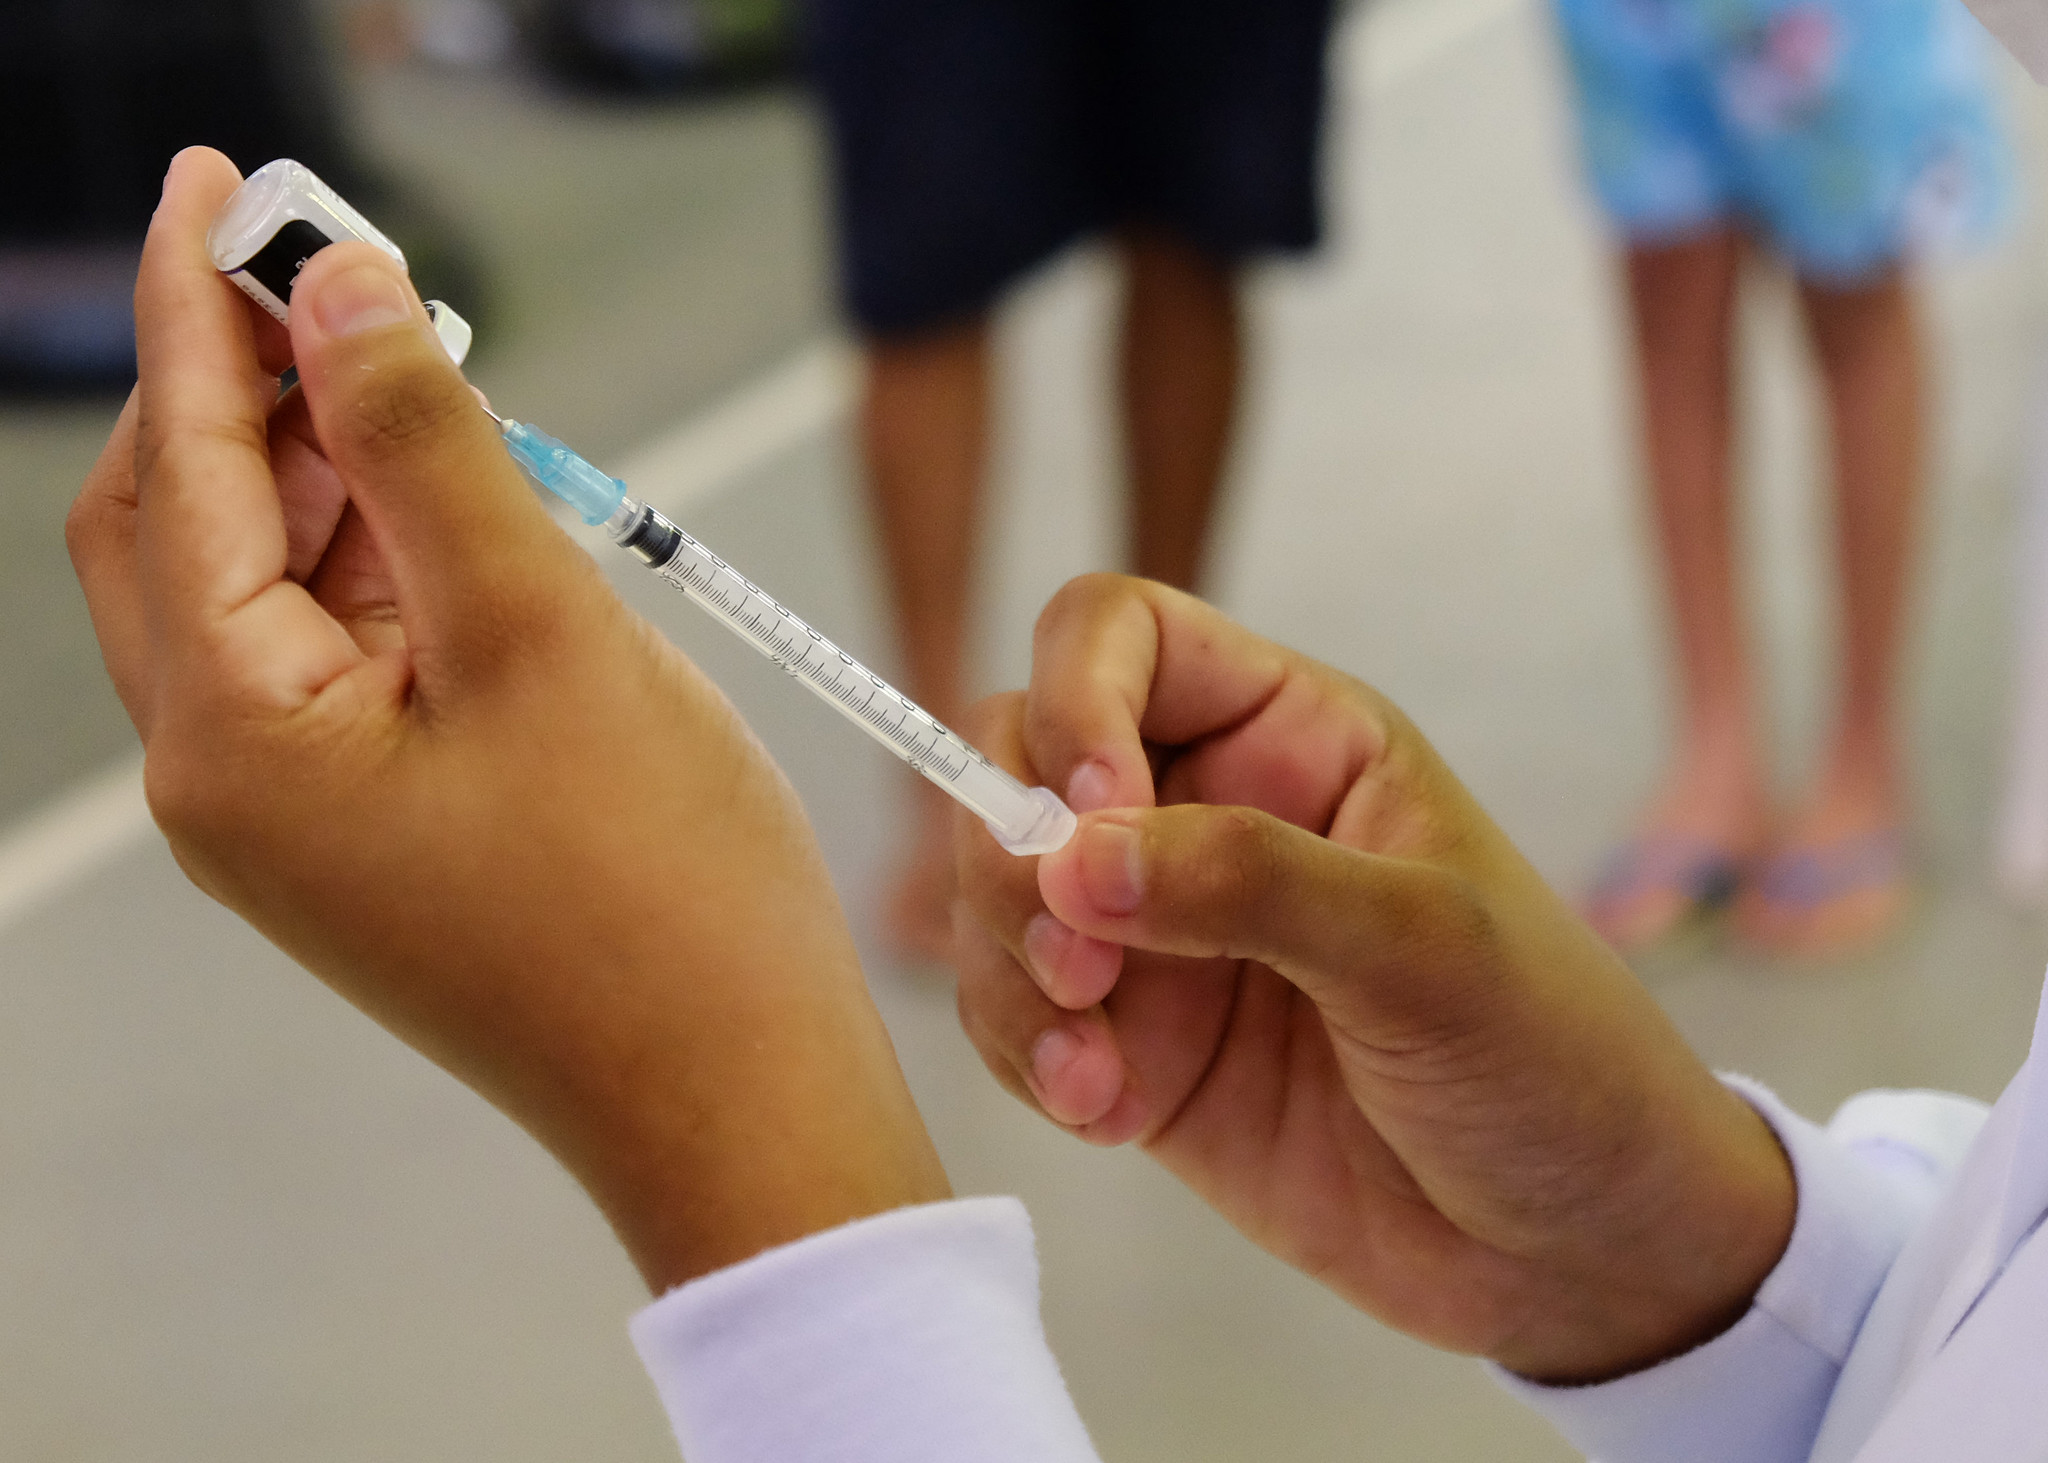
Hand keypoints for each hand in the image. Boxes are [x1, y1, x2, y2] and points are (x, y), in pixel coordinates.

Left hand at [67, 148, 946, 1291]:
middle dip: (250, 384)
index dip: (196, 308)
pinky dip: (380, 563)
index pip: (182, 470)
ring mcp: (298, 820)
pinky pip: (337, 660)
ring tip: (413, 366)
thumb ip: (426, 447)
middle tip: (327, 258)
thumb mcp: (543, 634)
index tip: (219, 182)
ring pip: (266, 592)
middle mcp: (229, 785)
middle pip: (188, 529)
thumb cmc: (660, 889)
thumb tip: (332, 289)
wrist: (733, 1094)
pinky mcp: (370, 833)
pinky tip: (453, 503)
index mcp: (236, 740)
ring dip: (326, 470)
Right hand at [953, 575, 1792, 1382]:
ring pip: (995, 894)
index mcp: (1291, 738)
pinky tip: (1110, 1113)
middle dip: (1009, 858)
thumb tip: (1073, 855)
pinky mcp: (1131, 1042)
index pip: (1120, 637)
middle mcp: (1203, 813)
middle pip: (1019, 758)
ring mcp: (1158, 932)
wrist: (1572, 1246)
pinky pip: (1013, 1015)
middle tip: (1078, 969)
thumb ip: (1251, 883)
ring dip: (1009, 977)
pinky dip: (1026, 1060)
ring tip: (1095, 1075)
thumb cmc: (1547, 1055)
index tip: (1087, 817)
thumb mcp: (1425, 950)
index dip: (1073, 698)